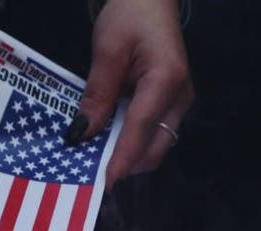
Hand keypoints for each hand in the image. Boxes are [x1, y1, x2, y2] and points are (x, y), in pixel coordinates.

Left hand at [65, 0, 192, 185]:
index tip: (103, 183)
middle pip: (154, 147)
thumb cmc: (130, 16)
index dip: (120, 159)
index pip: (141, 129)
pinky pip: (152, 134)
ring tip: (95, 159)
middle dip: (125, 164)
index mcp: (166, 80)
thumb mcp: (107, 50)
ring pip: (155, 145)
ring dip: (127, 156)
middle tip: (90, 173)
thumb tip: (81, 135)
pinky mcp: (171, 105)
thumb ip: (97, 94)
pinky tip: (108, 142)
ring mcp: (179, 103)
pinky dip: (131, 144)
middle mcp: (180, 98)